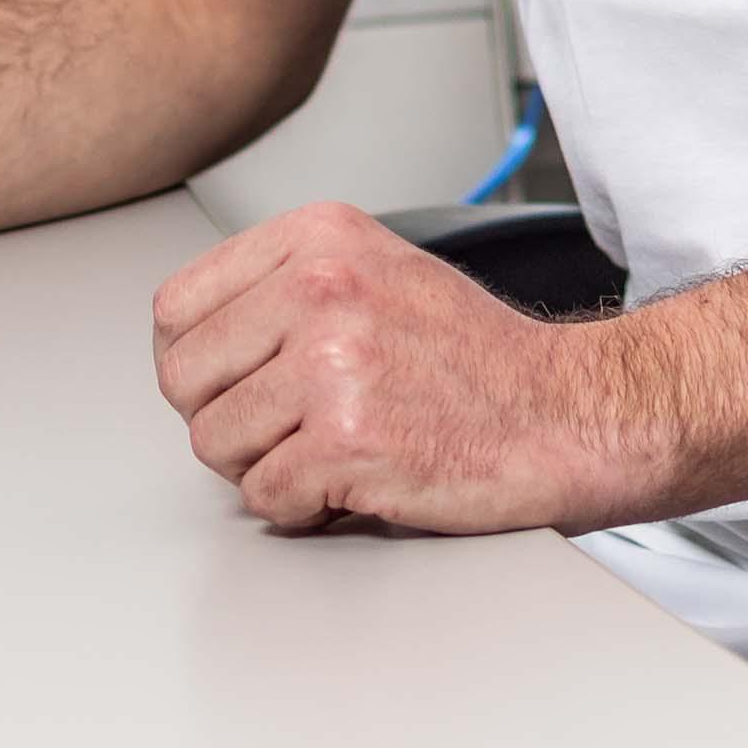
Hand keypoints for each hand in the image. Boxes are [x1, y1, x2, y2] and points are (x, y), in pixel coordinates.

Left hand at [148, 202, 659, 533]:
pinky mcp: (348, 441)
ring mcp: (332, 365)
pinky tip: (350, 487)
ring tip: (324, 456)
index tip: (229, 385)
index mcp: (316, 238)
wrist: (570, 414)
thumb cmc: (478, 358)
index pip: (177, 307)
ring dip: (263, 468)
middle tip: (282, 433)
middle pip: (183, 378)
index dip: (195, 362)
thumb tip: (190, 337)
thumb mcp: (375, 271)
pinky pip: (266, 496)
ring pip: (215, 442)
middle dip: (224, 419)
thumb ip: (283, 287)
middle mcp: (318, 288)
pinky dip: (303, 509)